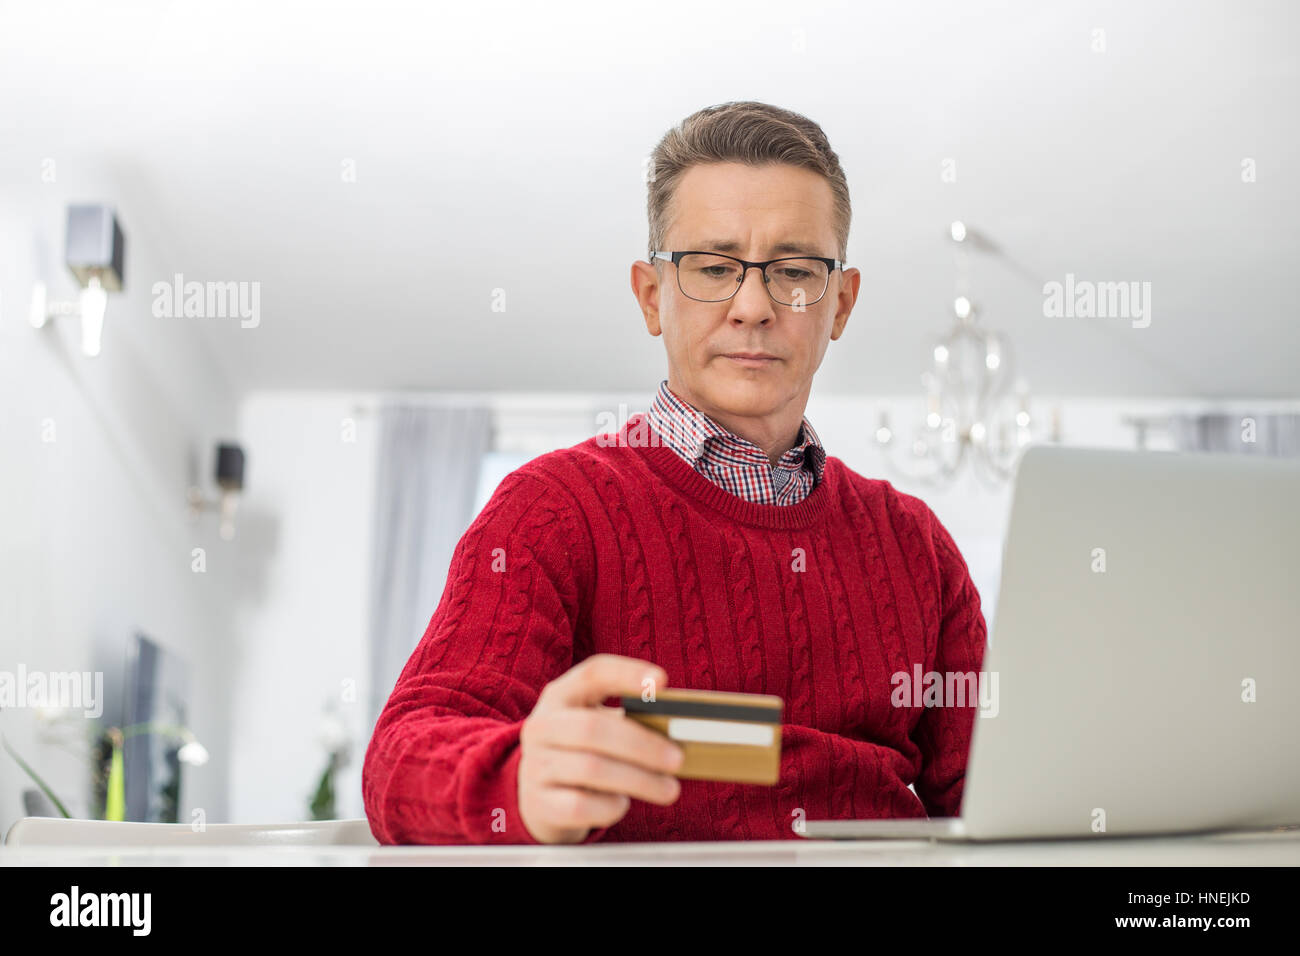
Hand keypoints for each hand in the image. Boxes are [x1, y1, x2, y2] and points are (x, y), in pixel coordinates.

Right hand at [517, 654, 684, 843]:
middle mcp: (541, 726)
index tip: (662, 681)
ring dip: (639, 780)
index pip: (592, 673)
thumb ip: (629, 722)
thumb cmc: (584, 752)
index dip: (626, 673)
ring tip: (669, 789)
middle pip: (593, 727)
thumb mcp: (598, 727)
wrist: (540, 796)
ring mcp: (536, 765)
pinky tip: (623, 803)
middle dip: (642, 744)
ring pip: (592, 769)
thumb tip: (677, 735)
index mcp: (560, 695)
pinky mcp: (540, 803)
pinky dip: (610, 806)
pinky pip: (581, 805)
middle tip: (677, 759)